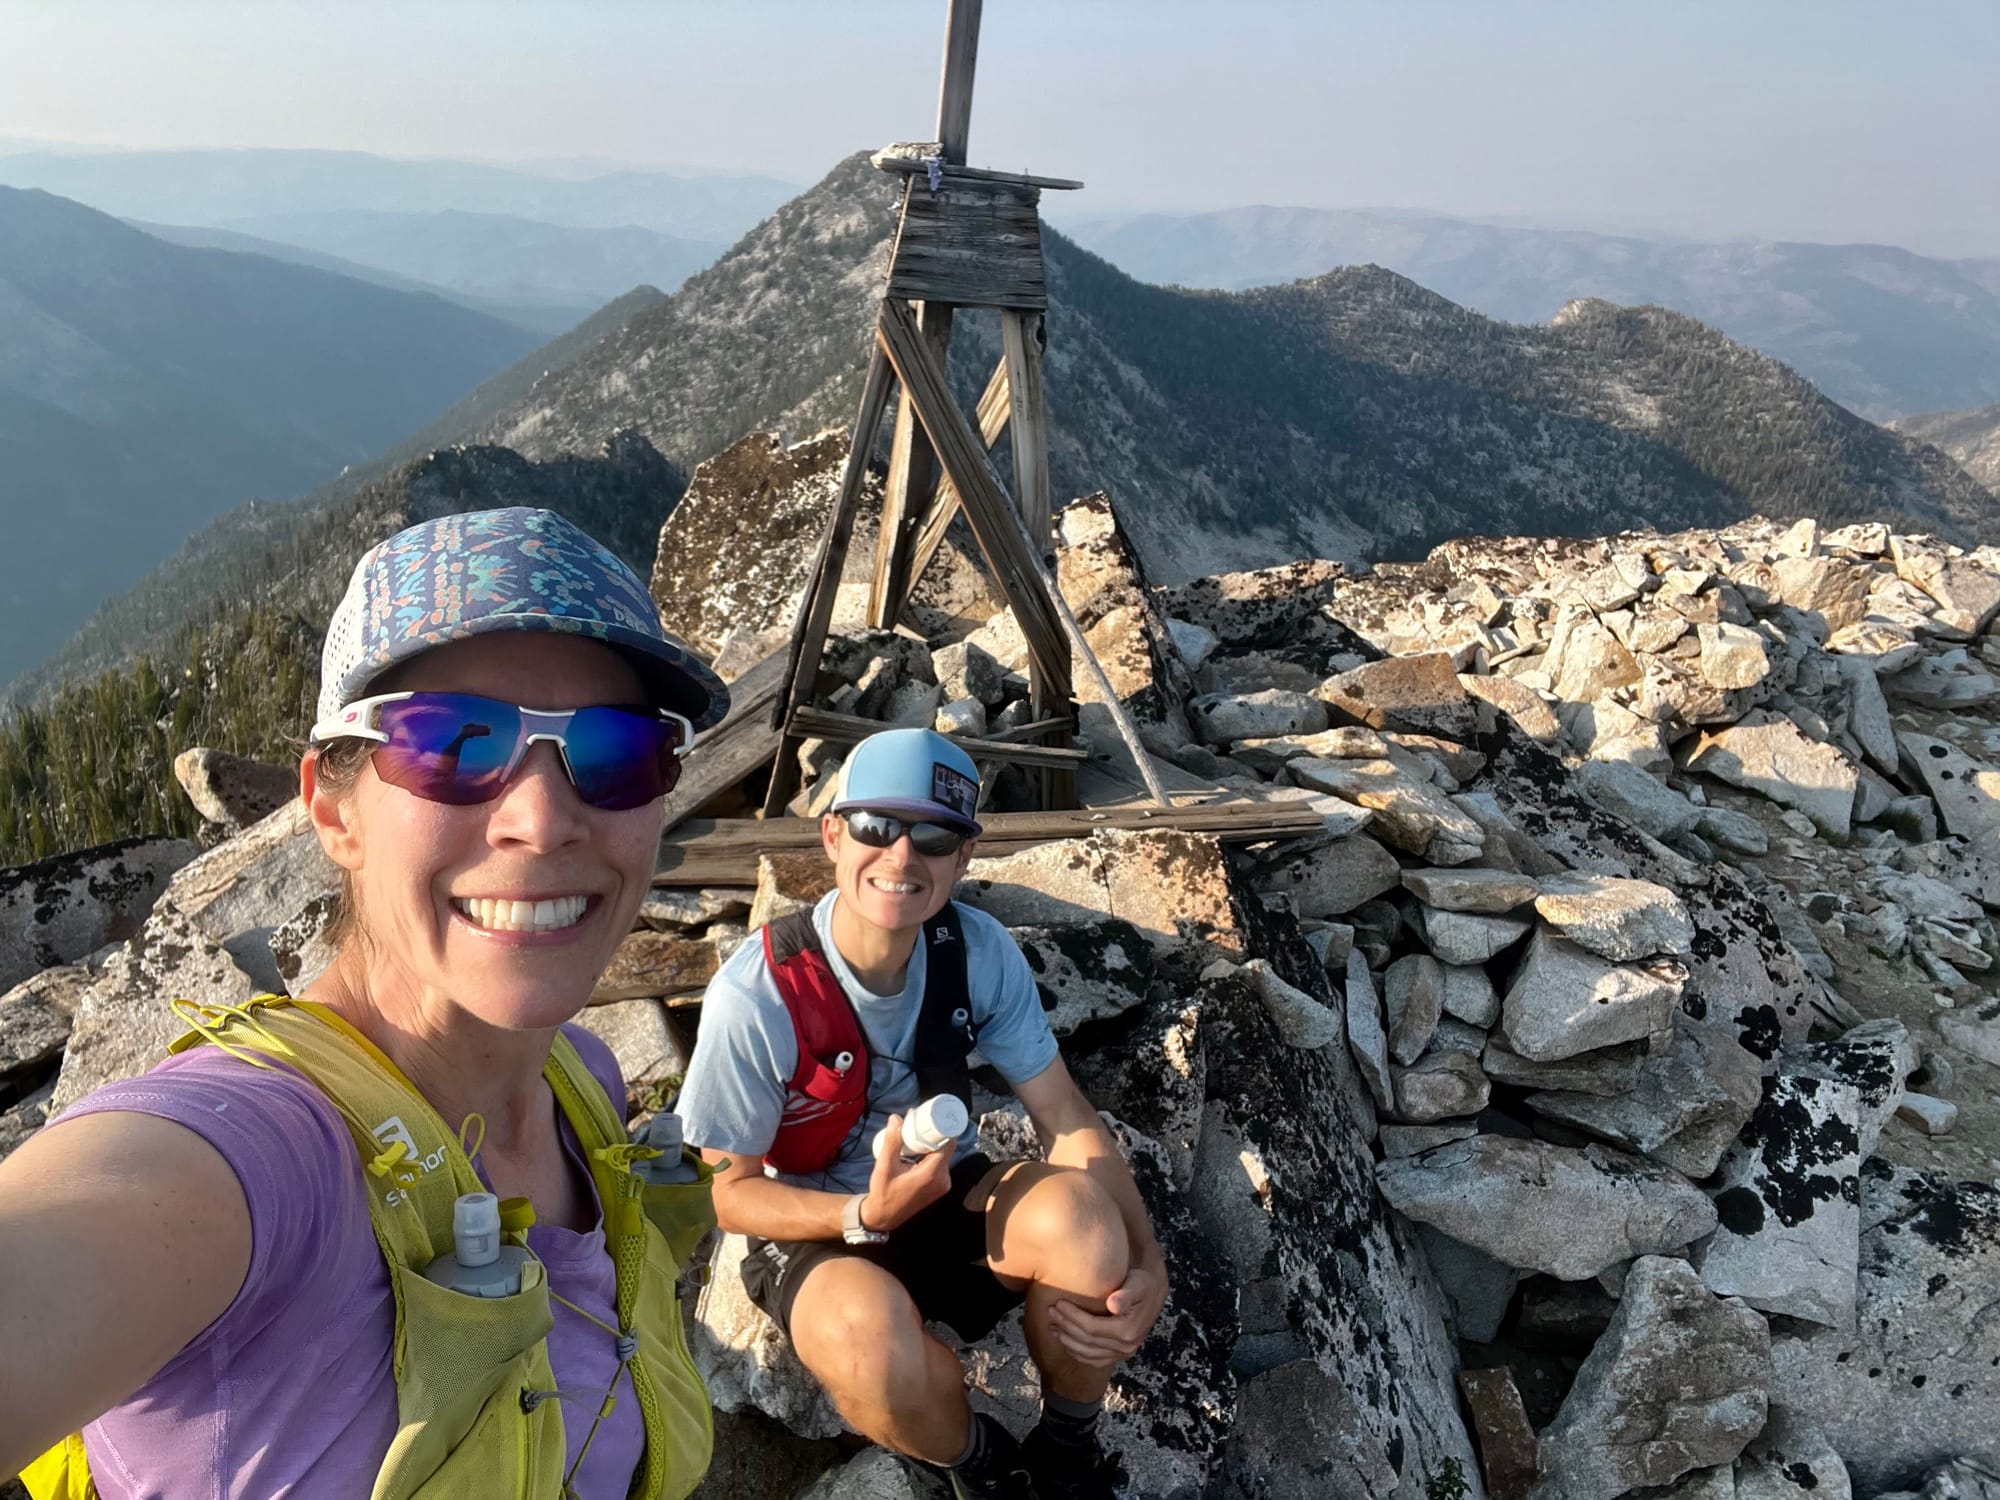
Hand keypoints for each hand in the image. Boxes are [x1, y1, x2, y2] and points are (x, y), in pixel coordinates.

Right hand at [858, 1114, 954, 1232]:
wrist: (884, 1217)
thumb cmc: (883, 1193)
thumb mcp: (884, 1166)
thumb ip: (892, 1141)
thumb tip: (897, 1118)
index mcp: (931, 1174)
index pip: (947, 1144)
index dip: (941, 1128)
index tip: (930, 1117)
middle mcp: (942, 1180)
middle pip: (945, 1149)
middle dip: (934, 1134)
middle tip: (918, 1122)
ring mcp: (943, 1185)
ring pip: (943, 1156)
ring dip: (932, 1145)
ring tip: (916, 1134)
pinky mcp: (940, 1188)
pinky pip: (940, 1164)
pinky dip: (931, 1155)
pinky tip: (918, 1149)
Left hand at [1049, 1256, 1167, 1368]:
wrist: (1153, 1292)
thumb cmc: (1141, 1283)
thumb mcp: (1137, 1283)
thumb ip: (1126, 1294)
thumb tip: (1113, 1304)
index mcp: (1128, 1331)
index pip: (1092, 1328)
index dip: (1072, 1317)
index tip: (1058, 1303)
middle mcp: (1126, 1347)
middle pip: (1087, 1342)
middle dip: (1065, 1327)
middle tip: (1050, 1312)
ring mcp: (1122, 1354)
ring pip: (1087, 1354)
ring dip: (1067, 1341)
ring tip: (1052, 1325)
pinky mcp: (1118, 1355)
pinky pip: (1093, 1360)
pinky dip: (1076, 1352)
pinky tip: (1065, 1340)